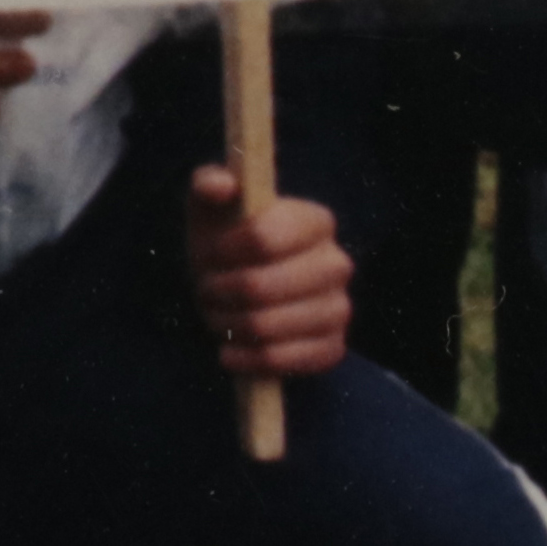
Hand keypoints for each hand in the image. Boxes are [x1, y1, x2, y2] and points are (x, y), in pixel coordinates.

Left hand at [183, 163, 358, 384]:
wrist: (240, 293)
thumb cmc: (226, 242)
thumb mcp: (211, 207)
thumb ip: (208, 184)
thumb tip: (223, 185)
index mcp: (315, 221)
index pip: (265, 237)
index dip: (226, 251)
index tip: (212, 254)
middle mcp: (337, 264)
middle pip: (260, 288)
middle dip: (220, 292)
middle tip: (207, 291)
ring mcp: (339, 309)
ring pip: (267, 328)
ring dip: (227, 325)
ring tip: (218, 316)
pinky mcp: (332, 348)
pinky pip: (282, 362)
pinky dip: (246, 360)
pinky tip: (231, 351)